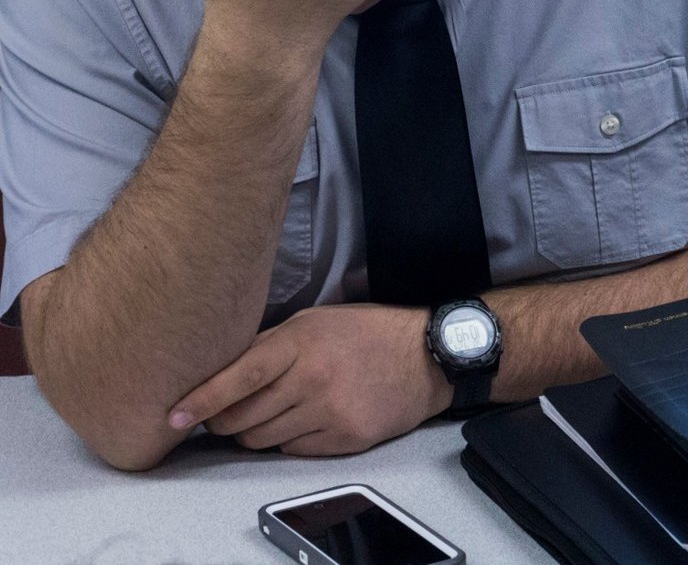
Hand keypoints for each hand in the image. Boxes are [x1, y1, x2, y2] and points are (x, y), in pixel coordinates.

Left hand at [168, 303, 449, 454]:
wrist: (429, 356)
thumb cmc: (367, 333)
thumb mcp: (316, 321)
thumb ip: (270, 344)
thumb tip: (218, 370)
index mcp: (302, 341)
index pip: (241, 374)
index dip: (203, 397)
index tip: (173, 416)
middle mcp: (314, 377)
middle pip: (242, 417)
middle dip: (225, 420)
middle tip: (228, 413)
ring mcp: (331, 410)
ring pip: (261, 440)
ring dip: (255, 432)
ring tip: (275, 411)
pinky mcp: (346, 438)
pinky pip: (292, 451)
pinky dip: (289, 440)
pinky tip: (307, 418)